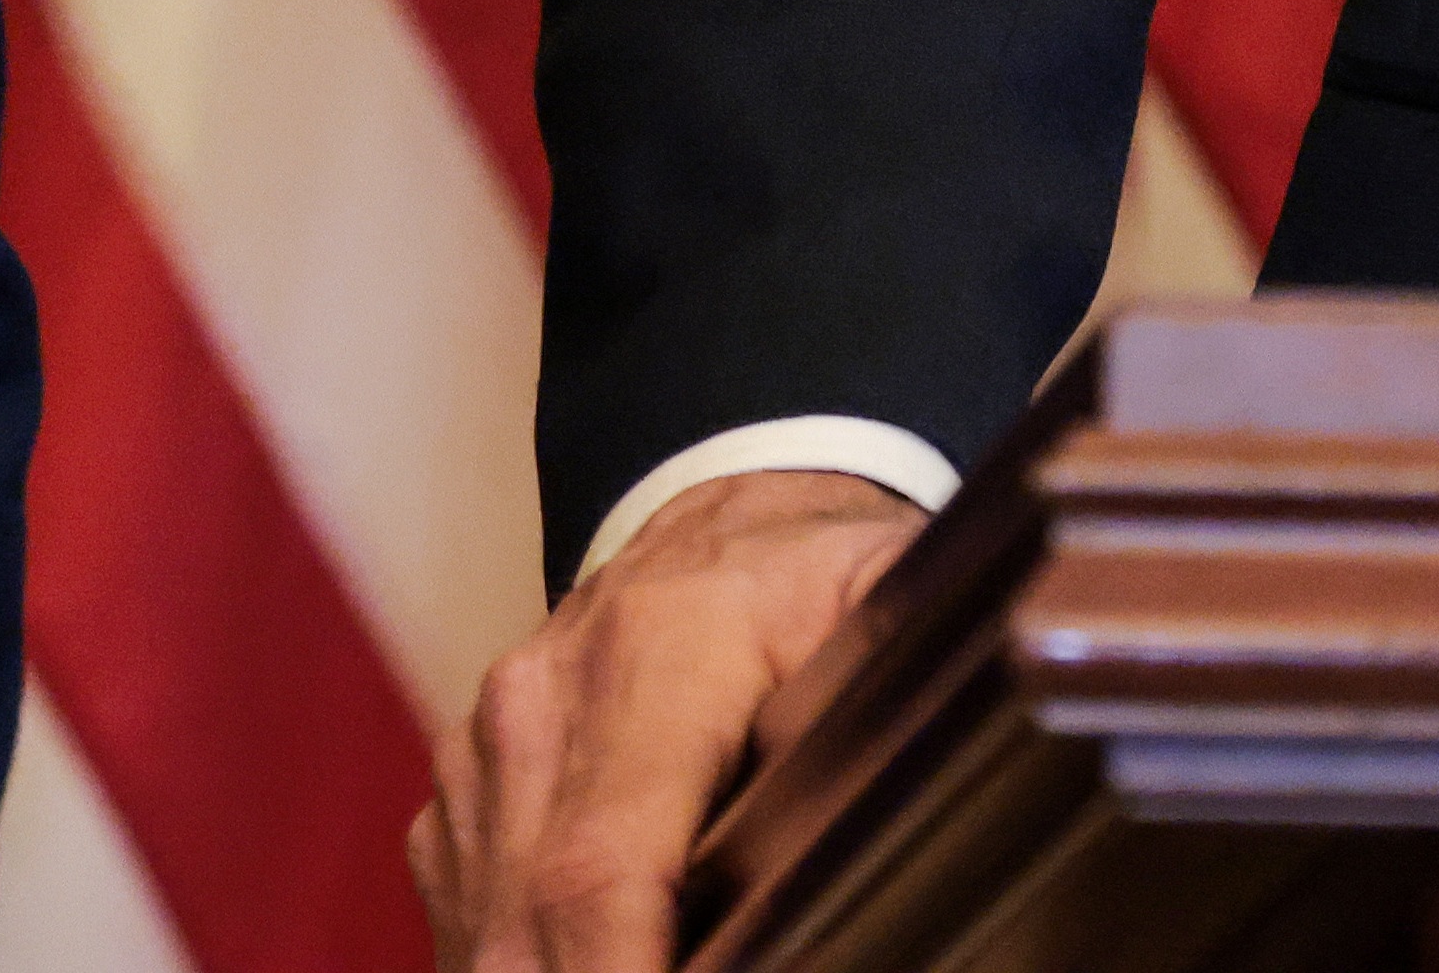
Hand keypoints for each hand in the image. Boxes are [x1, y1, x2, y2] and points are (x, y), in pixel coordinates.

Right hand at [412, 465, 924, 972]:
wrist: (717, 511)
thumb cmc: (812, 575)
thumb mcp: (890, 597)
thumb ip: (913, 682)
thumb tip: (979, 760)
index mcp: (652, 658)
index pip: (601, 870)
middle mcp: (542, 706)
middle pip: (526, 936)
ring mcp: (483, 758)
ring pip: (487, 945)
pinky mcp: (460, 804)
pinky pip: (470, 931)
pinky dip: (528, 972)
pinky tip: (607, 971)